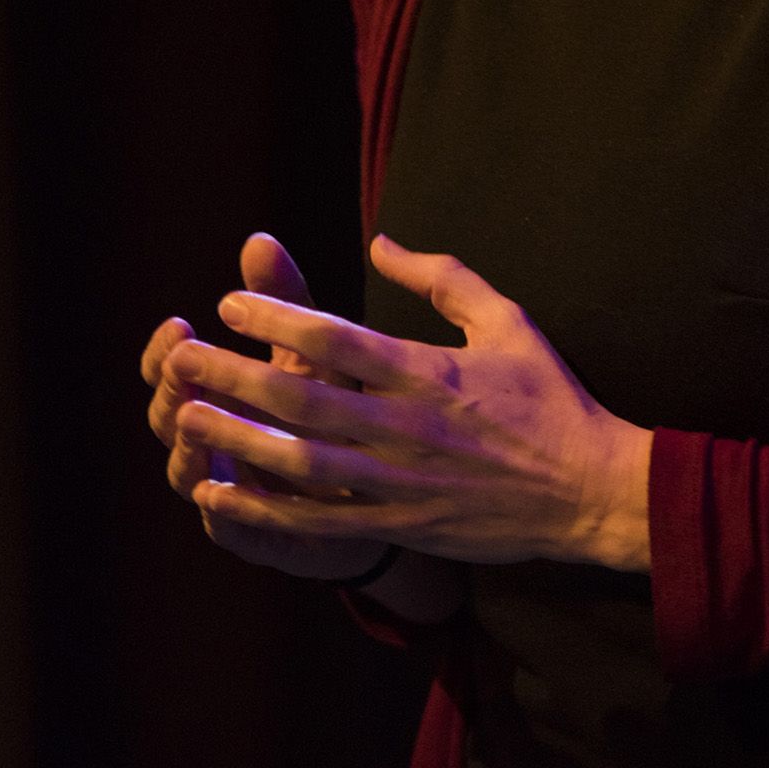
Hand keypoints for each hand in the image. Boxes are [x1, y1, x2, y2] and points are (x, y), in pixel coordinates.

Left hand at [169, 235, 653, 572]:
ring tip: (183, 417)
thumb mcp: (507, 320)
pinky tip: (219, 494)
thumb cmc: (550, 398)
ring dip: (235, 438)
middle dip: (232, 374)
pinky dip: (264, 509)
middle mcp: (404, 426)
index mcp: (426, 371)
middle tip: (179, 354)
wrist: (589, 489)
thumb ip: (443, 278)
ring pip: (298, 461)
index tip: (229, 302)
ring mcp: (398, 482)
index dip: (275, 319)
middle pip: (299, 398)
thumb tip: (381, 241)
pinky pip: (319, 520)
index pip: (335, 339)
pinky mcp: (401, 526)